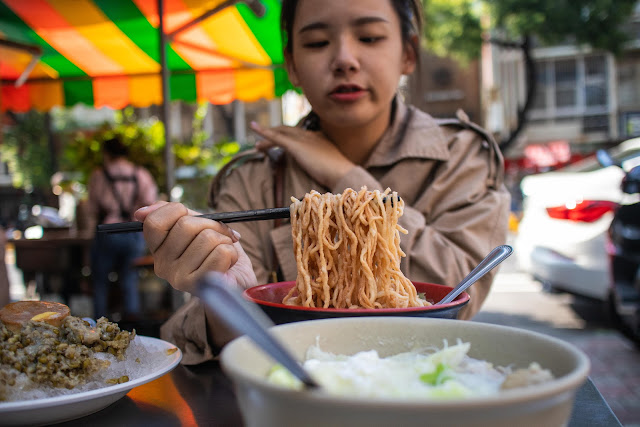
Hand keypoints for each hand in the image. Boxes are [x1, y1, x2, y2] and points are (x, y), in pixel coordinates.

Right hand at [134, 202, 256, 293]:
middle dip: (211, 224)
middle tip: (219, 235)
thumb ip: (176, 214)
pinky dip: (231, 252)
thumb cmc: (215, 248)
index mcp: (158, 250)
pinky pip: (221, 253)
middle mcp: (163, 266)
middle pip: (186, 226)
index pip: (154, 222)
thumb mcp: (197, 225)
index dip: (179, 211)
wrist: (238, 277)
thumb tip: (140, 213)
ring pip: (207, 238)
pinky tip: (228, 262)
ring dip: (224, 240)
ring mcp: (179, 279)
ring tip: (223, 251)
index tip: (194, 219)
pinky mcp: (200, 287)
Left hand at [251, 121, 354, 188]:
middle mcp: (310, 135)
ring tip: (258, 147)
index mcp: (319, 138)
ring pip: (280, 133)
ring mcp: (303, 139)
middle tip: (263, 145)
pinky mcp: (296, 146)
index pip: (299, 133)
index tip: (280, 143)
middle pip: (287, 131)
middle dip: (274, 135)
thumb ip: (324, 167)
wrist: (343, 174)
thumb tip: (320, 177)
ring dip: (267, 138)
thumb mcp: (331, 168)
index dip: (287, 136)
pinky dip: (264, 132)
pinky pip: (276, 137)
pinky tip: (254, 128)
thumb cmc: (340, 176)